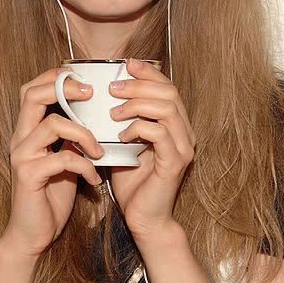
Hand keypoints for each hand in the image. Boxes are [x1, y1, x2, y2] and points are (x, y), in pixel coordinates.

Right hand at [1, 69, 103, 258]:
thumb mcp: (64, 160)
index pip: (32, 89)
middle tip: (91, 94)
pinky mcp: (29, 176)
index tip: (83, 80)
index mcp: (27, 132)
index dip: (54, 77)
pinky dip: (85, 165)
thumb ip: (70, 138)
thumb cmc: (50, 197)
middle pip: (33, 95)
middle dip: (65, 88)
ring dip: (84, 133)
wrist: (33, 234)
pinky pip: (62, 158)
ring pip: (52, 123)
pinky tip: (94, 179)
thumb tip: (94, 117)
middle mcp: (20, 139)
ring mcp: (22, 157)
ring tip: (100, 151)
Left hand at [108, 58, 195, 240]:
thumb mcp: (123, 144)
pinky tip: (121, 136)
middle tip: (112, 87)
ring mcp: (183, 147)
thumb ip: (120, 121)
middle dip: (138, 84)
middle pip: (168, 92)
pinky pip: (159, 132)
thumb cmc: (132, 183)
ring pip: (165, 108)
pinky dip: (137, 128)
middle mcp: (185, 133)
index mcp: (175, 125)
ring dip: (136, 104)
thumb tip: (98, 96)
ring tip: (113, 112)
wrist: (144, 218)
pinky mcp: (175, 162)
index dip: (148, 72)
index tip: (126, 64)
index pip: (167, 87)